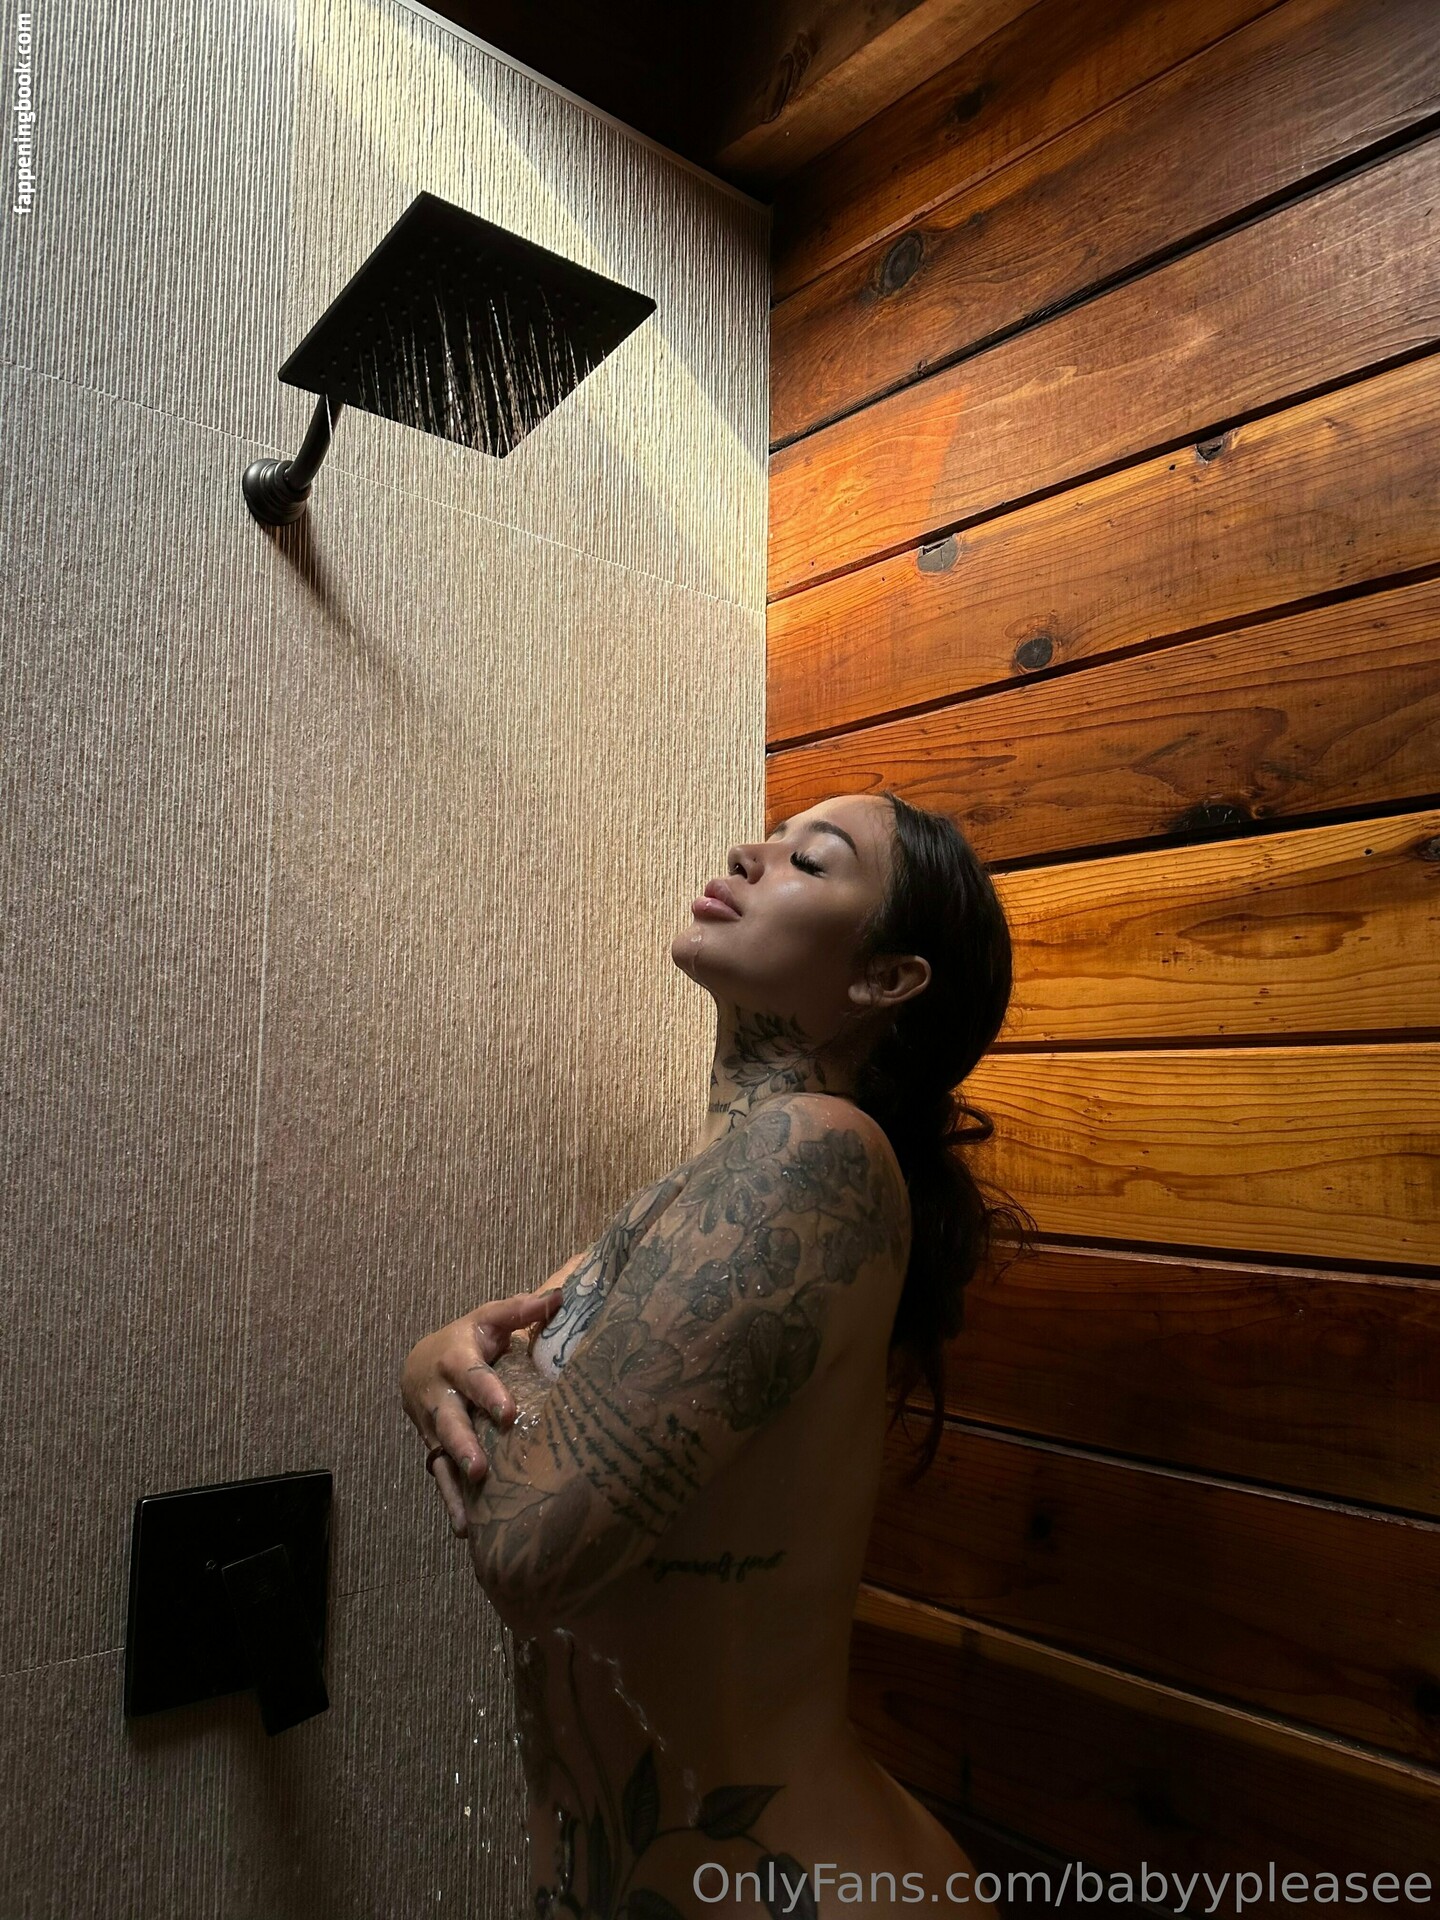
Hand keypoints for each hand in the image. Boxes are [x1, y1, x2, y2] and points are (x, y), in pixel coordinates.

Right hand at [401, 1289, 561, 1535]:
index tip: (509, 1413)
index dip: (489, 1394)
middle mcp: (439, 1396)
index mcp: (455, 1360)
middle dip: (463, 1446)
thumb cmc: (467, 1338)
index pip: (474, 1377)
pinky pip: (440, 1477)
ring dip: (454, 1483)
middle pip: (450, 1422)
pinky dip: (451, 1502)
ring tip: (469, 1514)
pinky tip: (464, 1529)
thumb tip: (561, 1295)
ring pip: (442, 1455)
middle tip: (479, 1469)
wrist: (418, 1363)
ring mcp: (433, 1427)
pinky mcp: (433, 1449)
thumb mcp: (489, 1318)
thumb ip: (521, 1310)